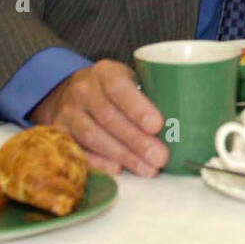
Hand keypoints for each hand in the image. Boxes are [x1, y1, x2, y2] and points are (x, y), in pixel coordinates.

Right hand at [30, 59, 167, 176]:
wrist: (71, 93)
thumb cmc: (115, 91)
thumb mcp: (130, 81)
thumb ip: (150, 94)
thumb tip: (186, 119)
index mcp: (105, 73)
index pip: (120, 88)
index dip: (138, 108)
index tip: (158, 125)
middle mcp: (83, 90)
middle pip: (109, 117)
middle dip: (136, 140)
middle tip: (160, 157)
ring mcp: (67, 112)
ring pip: (93, 136)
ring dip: (122, 155)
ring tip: (147, 169)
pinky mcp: (58, 132)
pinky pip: (77, 150)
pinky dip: (98, 162)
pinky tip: (117, 170)